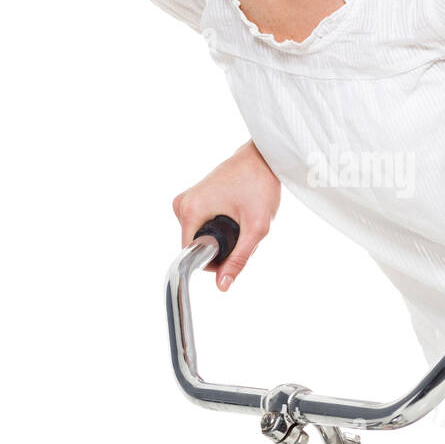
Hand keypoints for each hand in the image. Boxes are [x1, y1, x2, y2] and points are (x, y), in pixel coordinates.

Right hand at [172, 140, 280, 291]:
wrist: (263, 157)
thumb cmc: (260, 185)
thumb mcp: (256, 228)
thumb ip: (239, 259)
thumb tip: (222, 286)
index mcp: (190, 210)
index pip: (191, 254)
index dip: (214, 260)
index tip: (236, 247)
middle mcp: (181, 204)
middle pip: (198, 245)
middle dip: (222, 246)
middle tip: (245, 228)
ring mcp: (185, 199)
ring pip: (202, 236)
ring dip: (223, 236)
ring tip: (242, 217)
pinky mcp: (192, 197)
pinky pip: (202, 225)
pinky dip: (220, 226)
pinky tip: (235, 212)